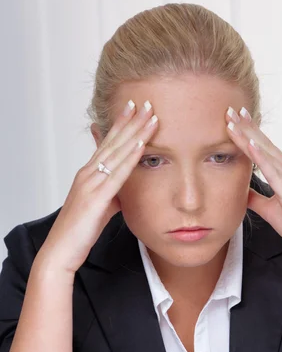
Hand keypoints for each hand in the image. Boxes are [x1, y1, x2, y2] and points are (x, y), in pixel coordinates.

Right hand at [38, 100, 158, 273]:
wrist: (61, 250)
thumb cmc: (80, 231)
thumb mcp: (101, 209)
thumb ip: (113, 197)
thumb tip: (125, 193)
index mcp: (88, 174)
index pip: (108, 144)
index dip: (122, 126)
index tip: (135, 109)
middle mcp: (88, 173)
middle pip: (113, 142)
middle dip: (131, 121)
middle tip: (146, 102)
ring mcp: (91, 183)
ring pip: (117, 152)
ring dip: (135, 133)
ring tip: (150, 115)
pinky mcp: (96, 197)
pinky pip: (117, 173)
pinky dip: (131, 157)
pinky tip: (142, 144)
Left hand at [225, 107, 281, 268]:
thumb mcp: (270, 210)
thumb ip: (256, 198)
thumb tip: (240, 191)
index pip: (264, 148)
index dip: (249, 132)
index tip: (234, 117)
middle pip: (264, 144)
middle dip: (246, 126)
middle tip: (229, 108)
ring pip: (267, 153)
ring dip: (249, 136)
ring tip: (233, 121)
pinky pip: (274, 172)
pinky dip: (262, 157)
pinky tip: (250, 145)